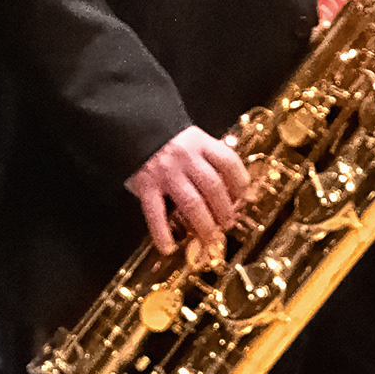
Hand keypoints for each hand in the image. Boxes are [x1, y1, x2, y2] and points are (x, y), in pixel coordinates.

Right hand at [127, 125, 251, 255]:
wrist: (131, 125)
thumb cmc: (165, 138)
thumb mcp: (191, 138)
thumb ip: (209, 155)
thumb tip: (233, 182)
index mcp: (200, 143)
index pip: (228, 162)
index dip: (240, 183)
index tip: (243, 198)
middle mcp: (186, 157)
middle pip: (214, 187)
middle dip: (225, 210)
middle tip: (228, 224)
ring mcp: (166, 172)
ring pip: (192, 203)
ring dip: (205, 224)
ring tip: (210, 237)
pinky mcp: (146, 185)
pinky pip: (156, 212)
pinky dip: (161, 232)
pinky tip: (167, 247)